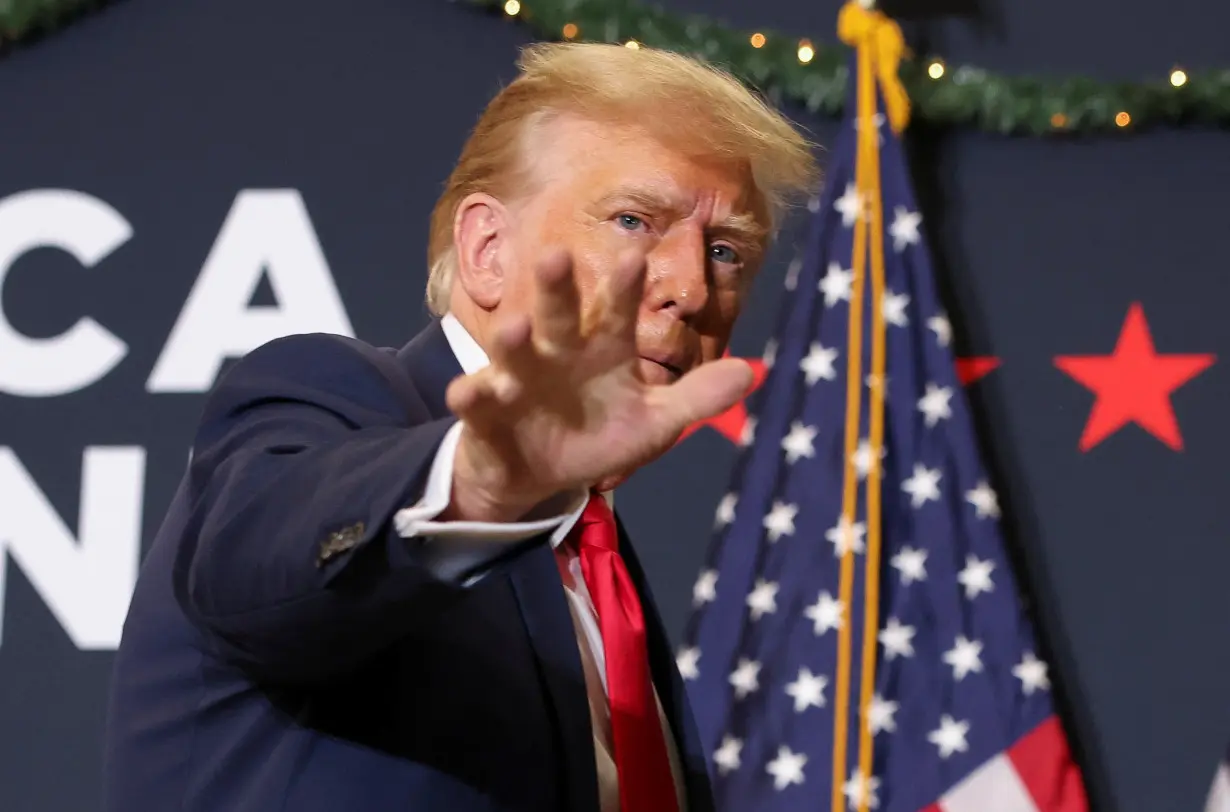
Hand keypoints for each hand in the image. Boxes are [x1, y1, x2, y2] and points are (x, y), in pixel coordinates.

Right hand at [444, 247, 753, 521]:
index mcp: (601, 350)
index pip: (617, 313)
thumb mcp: (653, 423)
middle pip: (559, 314)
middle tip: (557, 255)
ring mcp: (520, 380)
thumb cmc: (597, 435)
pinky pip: (478, 402)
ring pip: (515, 353)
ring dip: (513, 340)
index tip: (636, 257)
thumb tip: (751, 373)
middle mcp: (558, 354)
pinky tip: (467, 392)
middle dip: (557, 288)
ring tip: (517, 326)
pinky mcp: (488, 414)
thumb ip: (696, 398)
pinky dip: (474, 396)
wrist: (538, 472)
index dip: (625, 289)